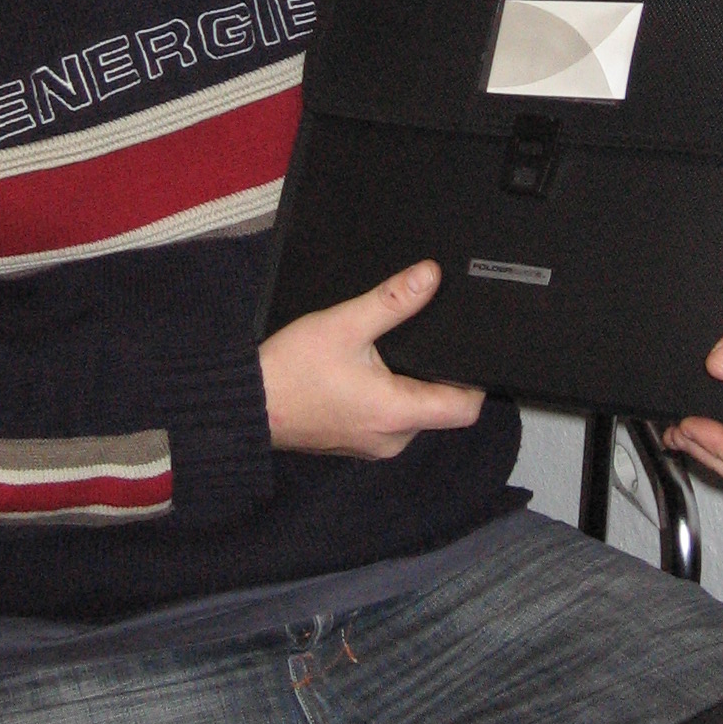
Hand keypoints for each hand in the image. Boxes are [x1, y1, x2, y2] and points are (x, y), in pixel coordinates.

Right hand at [259, 260, 483, 458]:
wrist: (247, 404)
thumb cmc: (291, 369)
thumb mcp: (345, 324)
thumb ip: (393, 300)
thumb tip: (430, 277)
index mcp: (397, 412)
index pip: (465, 408)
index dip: (475, 381)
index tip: (469, 354)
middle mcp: (392, 439)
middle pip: (440, 409)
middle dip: (436, 377)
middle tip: (421, 343)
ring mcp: (374, 446)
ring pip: (414, 415)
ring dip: (408, 387)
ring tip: (388, 356)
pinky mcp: (356, 445)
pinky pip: (389, 422)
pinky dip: (387, 400)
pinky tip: (366, 374)